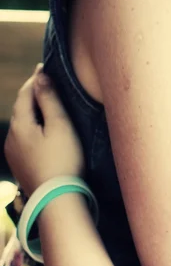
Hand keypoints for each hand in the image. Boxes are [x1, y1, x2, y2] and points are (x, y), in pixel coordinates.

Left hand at [5, 65, 84, 195]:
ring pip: (22, 123)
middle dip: (32, 94)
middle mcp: (11, 138)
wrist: (56, 199)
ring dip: (32, 110)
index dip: (34, 79)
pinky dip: (33, 126)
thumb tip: (40, 76)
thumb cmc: (63, 159)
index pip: (24, 94)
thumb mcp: (60, 125)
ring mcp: (14, 153)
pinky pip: (24, 137)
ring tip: (47, 102)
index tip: (44, 66)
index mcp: (19, 125)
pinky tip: (44, 129)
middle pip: (20, 108)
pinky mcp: (21, 164)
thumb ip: (49, 99)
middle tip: (46, 81)